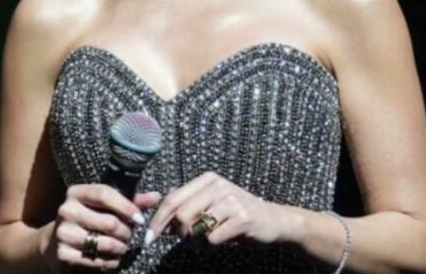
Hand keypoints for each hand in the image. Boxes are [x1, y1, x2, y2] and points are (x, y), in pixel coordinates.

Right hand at [41, 184, 160, 270]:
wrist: (56, 241)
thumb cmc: (87, 218)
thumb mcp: (103, 206)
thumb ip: (129, 200)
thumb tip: (156, 196)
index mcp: (76, 192)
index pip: (104, 194)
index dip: (126, 207)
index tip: (140, 219)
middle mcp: (66, 210)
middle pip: (108, 222)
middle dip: (126, 232)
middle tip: (130, 236)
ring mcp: (63, 232)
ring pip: (105, 243)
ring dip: (121, 248)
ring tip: (123, 247)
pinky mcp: (63, 253)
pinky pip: (97, 260)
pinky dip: (110, 261)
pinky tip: (112, 258)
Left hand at [146, 172, 284, 245]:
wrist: (275, 221)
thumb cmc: (237, 215)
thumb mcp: (212, 204)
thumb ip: (188, 206)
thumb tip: (161, 220)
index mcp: (207, 179)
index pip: (172, 199)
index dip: (158, 220)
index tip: (149, 238)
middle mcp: (218, 186)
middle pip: (181, 214)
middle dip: (179, 233)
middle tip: (187, 240)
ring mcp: (231, 201)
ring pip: (195, 227)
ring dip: (195, 241)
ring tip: (205, 241)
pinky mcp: (242, 218)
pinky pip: (212, 238)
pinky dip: (210, 246)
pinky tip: (219, 242)